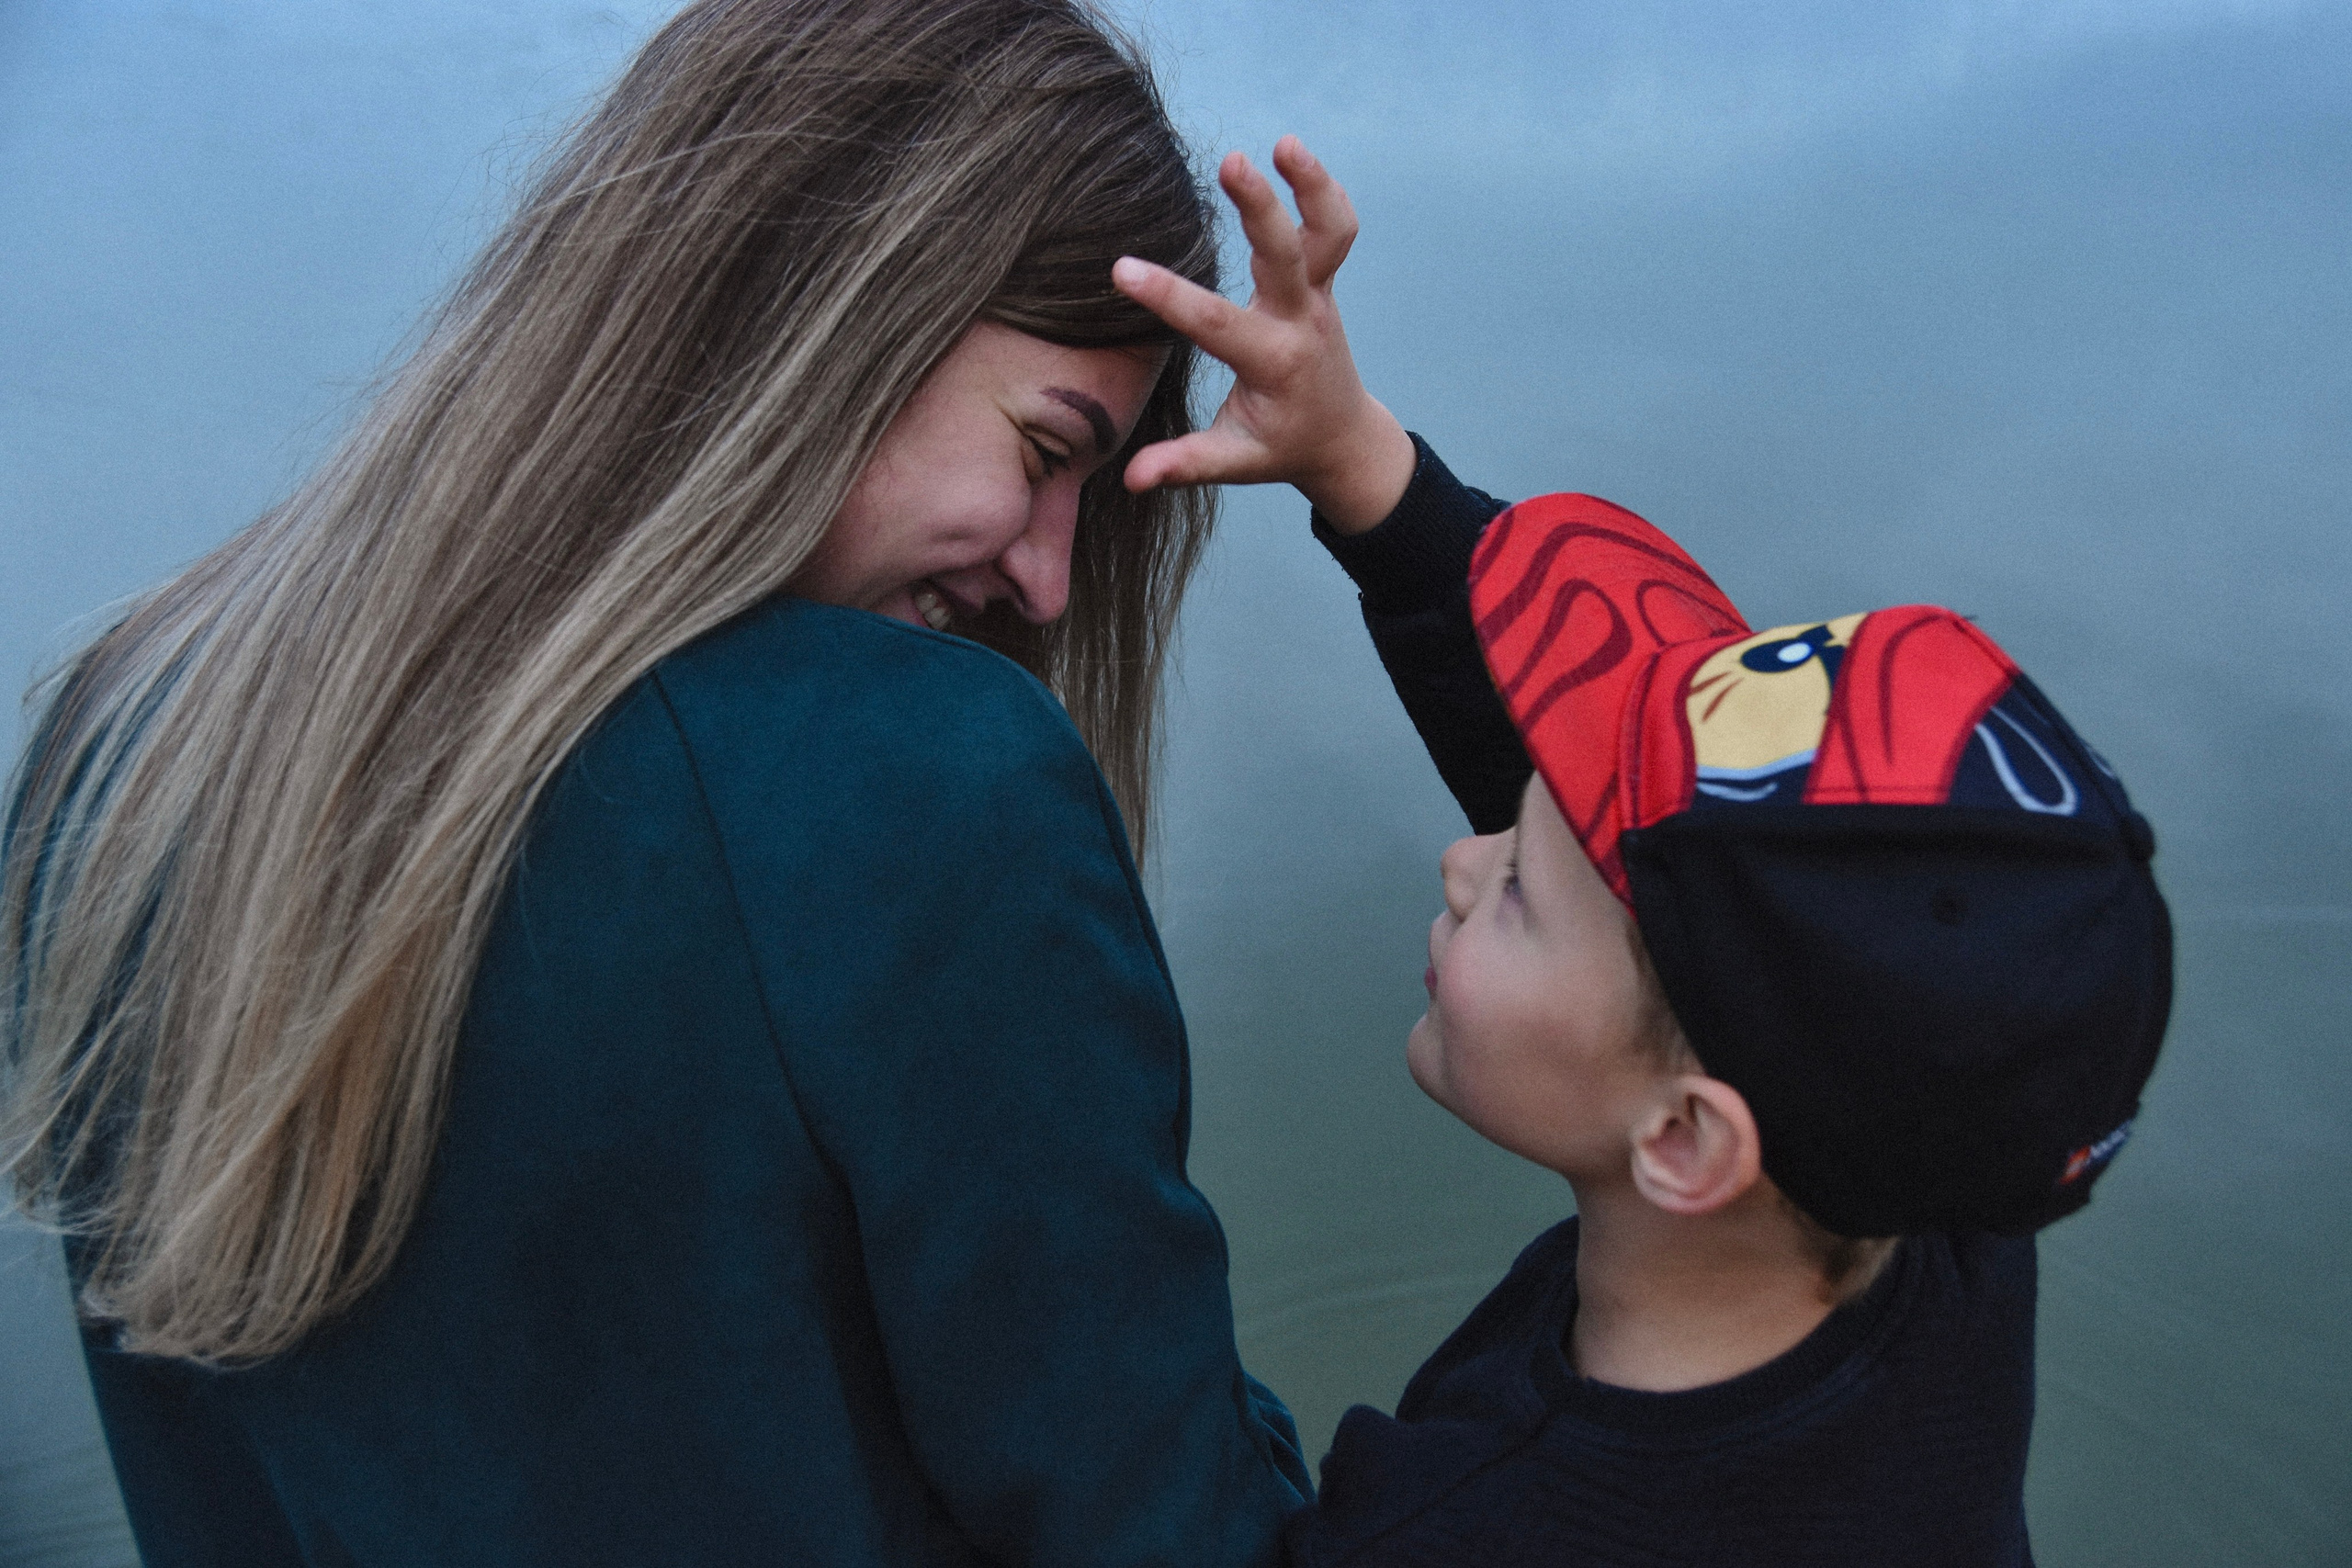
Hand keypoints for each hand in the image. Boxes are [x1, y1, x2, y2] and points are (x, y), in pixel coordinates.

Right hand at [1113, 136, 1415, 534]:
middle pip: (1286, 256)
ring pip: (1331, 232)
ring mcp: (1318, 296)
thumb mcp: (1234, 462)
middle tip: (1232, 161)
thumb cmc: (1280, 448)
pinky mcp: (1324, 281)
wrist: (1342, 438)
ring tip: (1282, 143)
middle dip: (1262, 209)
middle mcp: (1300, 321)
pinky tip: (1291, 155)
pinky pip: (1335, 228)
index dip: (1168, 296)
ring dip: (1312, 185)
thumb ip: (1185, 465)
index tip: (1122, 271)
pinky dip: (1320, 192)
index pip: (1215, 324)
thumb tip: (1131, 479)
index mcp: (1273, 363)